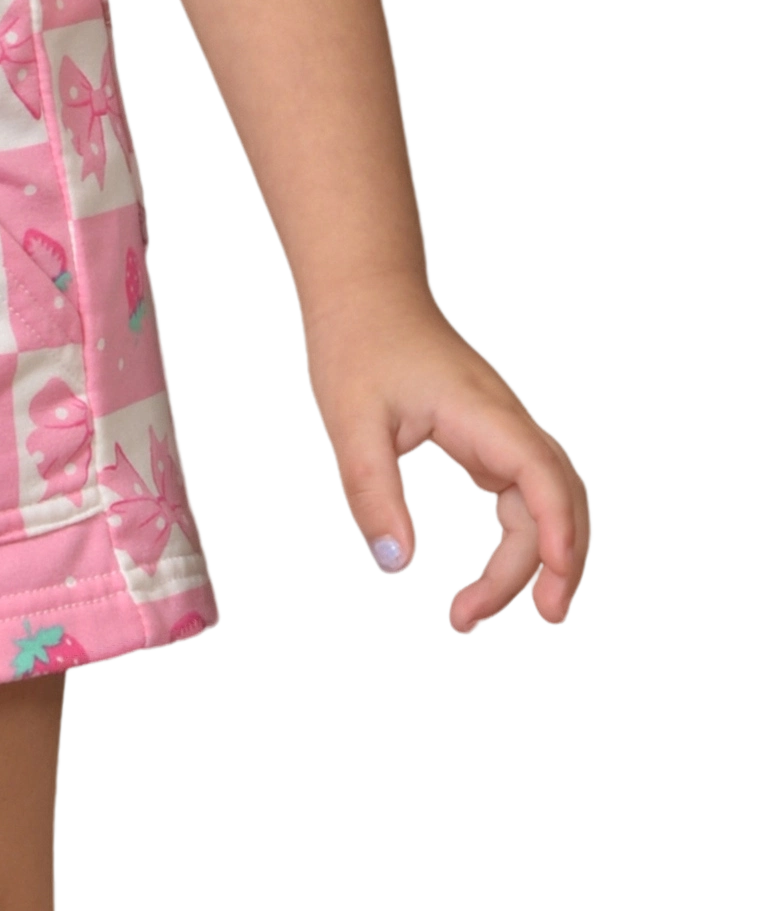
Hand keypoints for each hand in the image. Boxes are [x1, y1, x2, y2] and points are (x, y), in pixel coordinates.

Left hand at [301, 285, 592, 633]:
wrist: (365, 290)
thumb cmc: (359, 345)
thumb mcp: (352, 422)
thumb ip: (373, 493)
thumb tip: (397, 568)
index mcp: (485, 414)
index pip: (544, 480)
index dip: (558, 540)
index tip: (550, 593)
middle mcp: (508, 421)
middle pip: (556, 500)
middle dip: (556, 564)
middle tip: (536, 621)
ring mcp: (503, 427)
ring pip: (548, 497)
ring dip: (544, 553)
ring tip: (522, 608)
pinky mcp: (489, 434)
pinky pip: (524, 490)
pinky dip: (526, 532)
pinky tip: (503, 566)